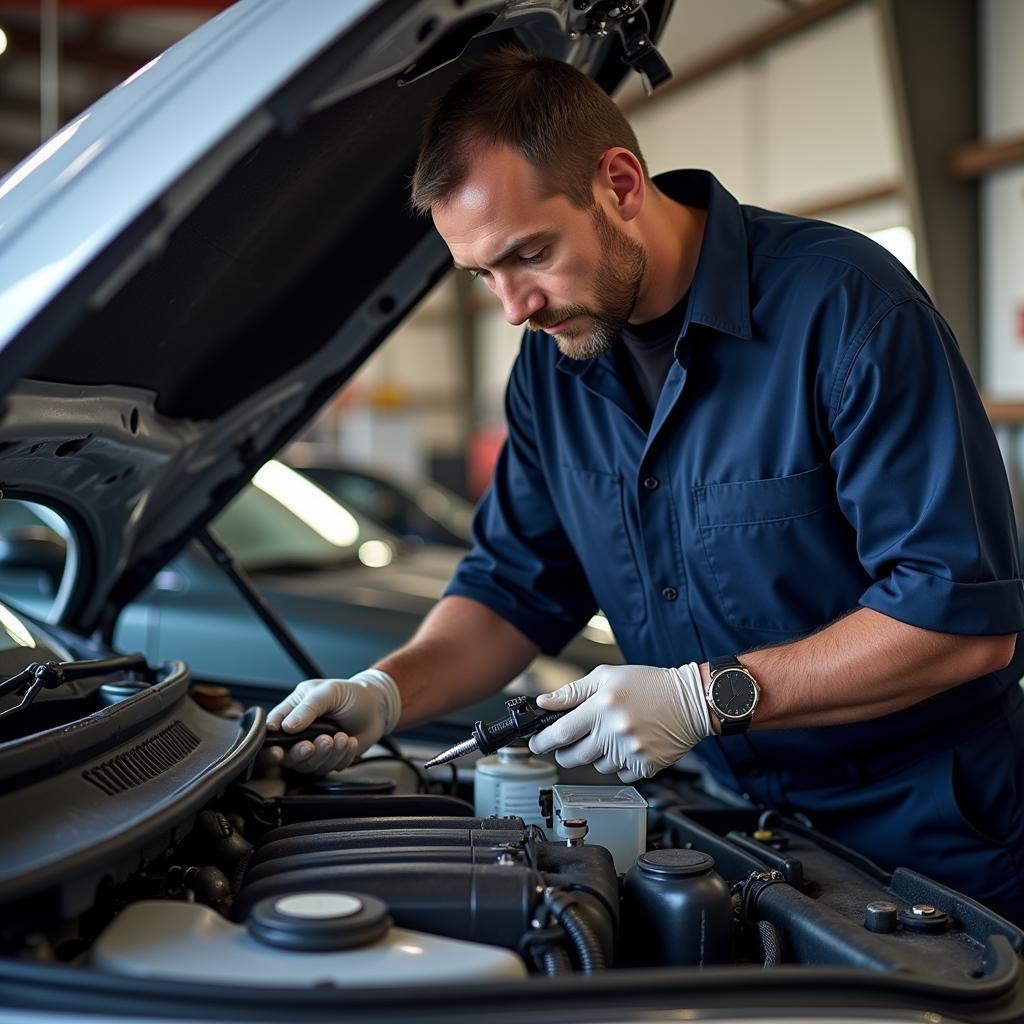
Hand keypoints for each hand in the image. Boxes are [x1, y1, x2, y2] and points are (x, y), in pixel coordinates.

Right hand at [265, 669, 400, 772]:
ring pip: (309, 765)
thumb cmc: (350, 694)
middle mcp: (300, 733)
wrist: (377, 706)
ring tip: (341, 737)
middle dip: (302, 753)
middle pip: (288, 756)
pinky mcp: (331, 759)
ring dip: (326, 754)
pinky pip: (330, 768)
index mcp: (293, 712)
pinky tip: (349, 742)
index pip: (272, 732)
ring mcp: (315, 748)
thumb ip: (307, 708)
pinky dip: (341, 756)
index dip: (271, 746)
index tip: (278, 751)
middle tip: (317, 743)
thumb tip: (286, 726)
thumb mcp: (328, 692)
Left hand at [528, 662, 710, 783]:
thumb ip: (572, 692)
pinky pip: (619, 774)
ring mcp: (630, 752)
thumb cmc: (648, 685)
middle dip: (564, 752)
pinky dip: (619, 764)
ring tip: (611, 735)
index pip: (560, 733)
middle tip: (570, 742)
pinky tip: (628, 745)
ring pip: (596, 767)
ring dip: (596, 756)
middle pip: (573, 757)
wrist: (689, 701)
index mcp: (601, 707)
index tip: (535, 744)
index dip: (542, 742)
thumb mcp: (607, 676)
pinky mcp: (645, 767)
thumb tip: (544, 702)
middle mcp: (614, 732)